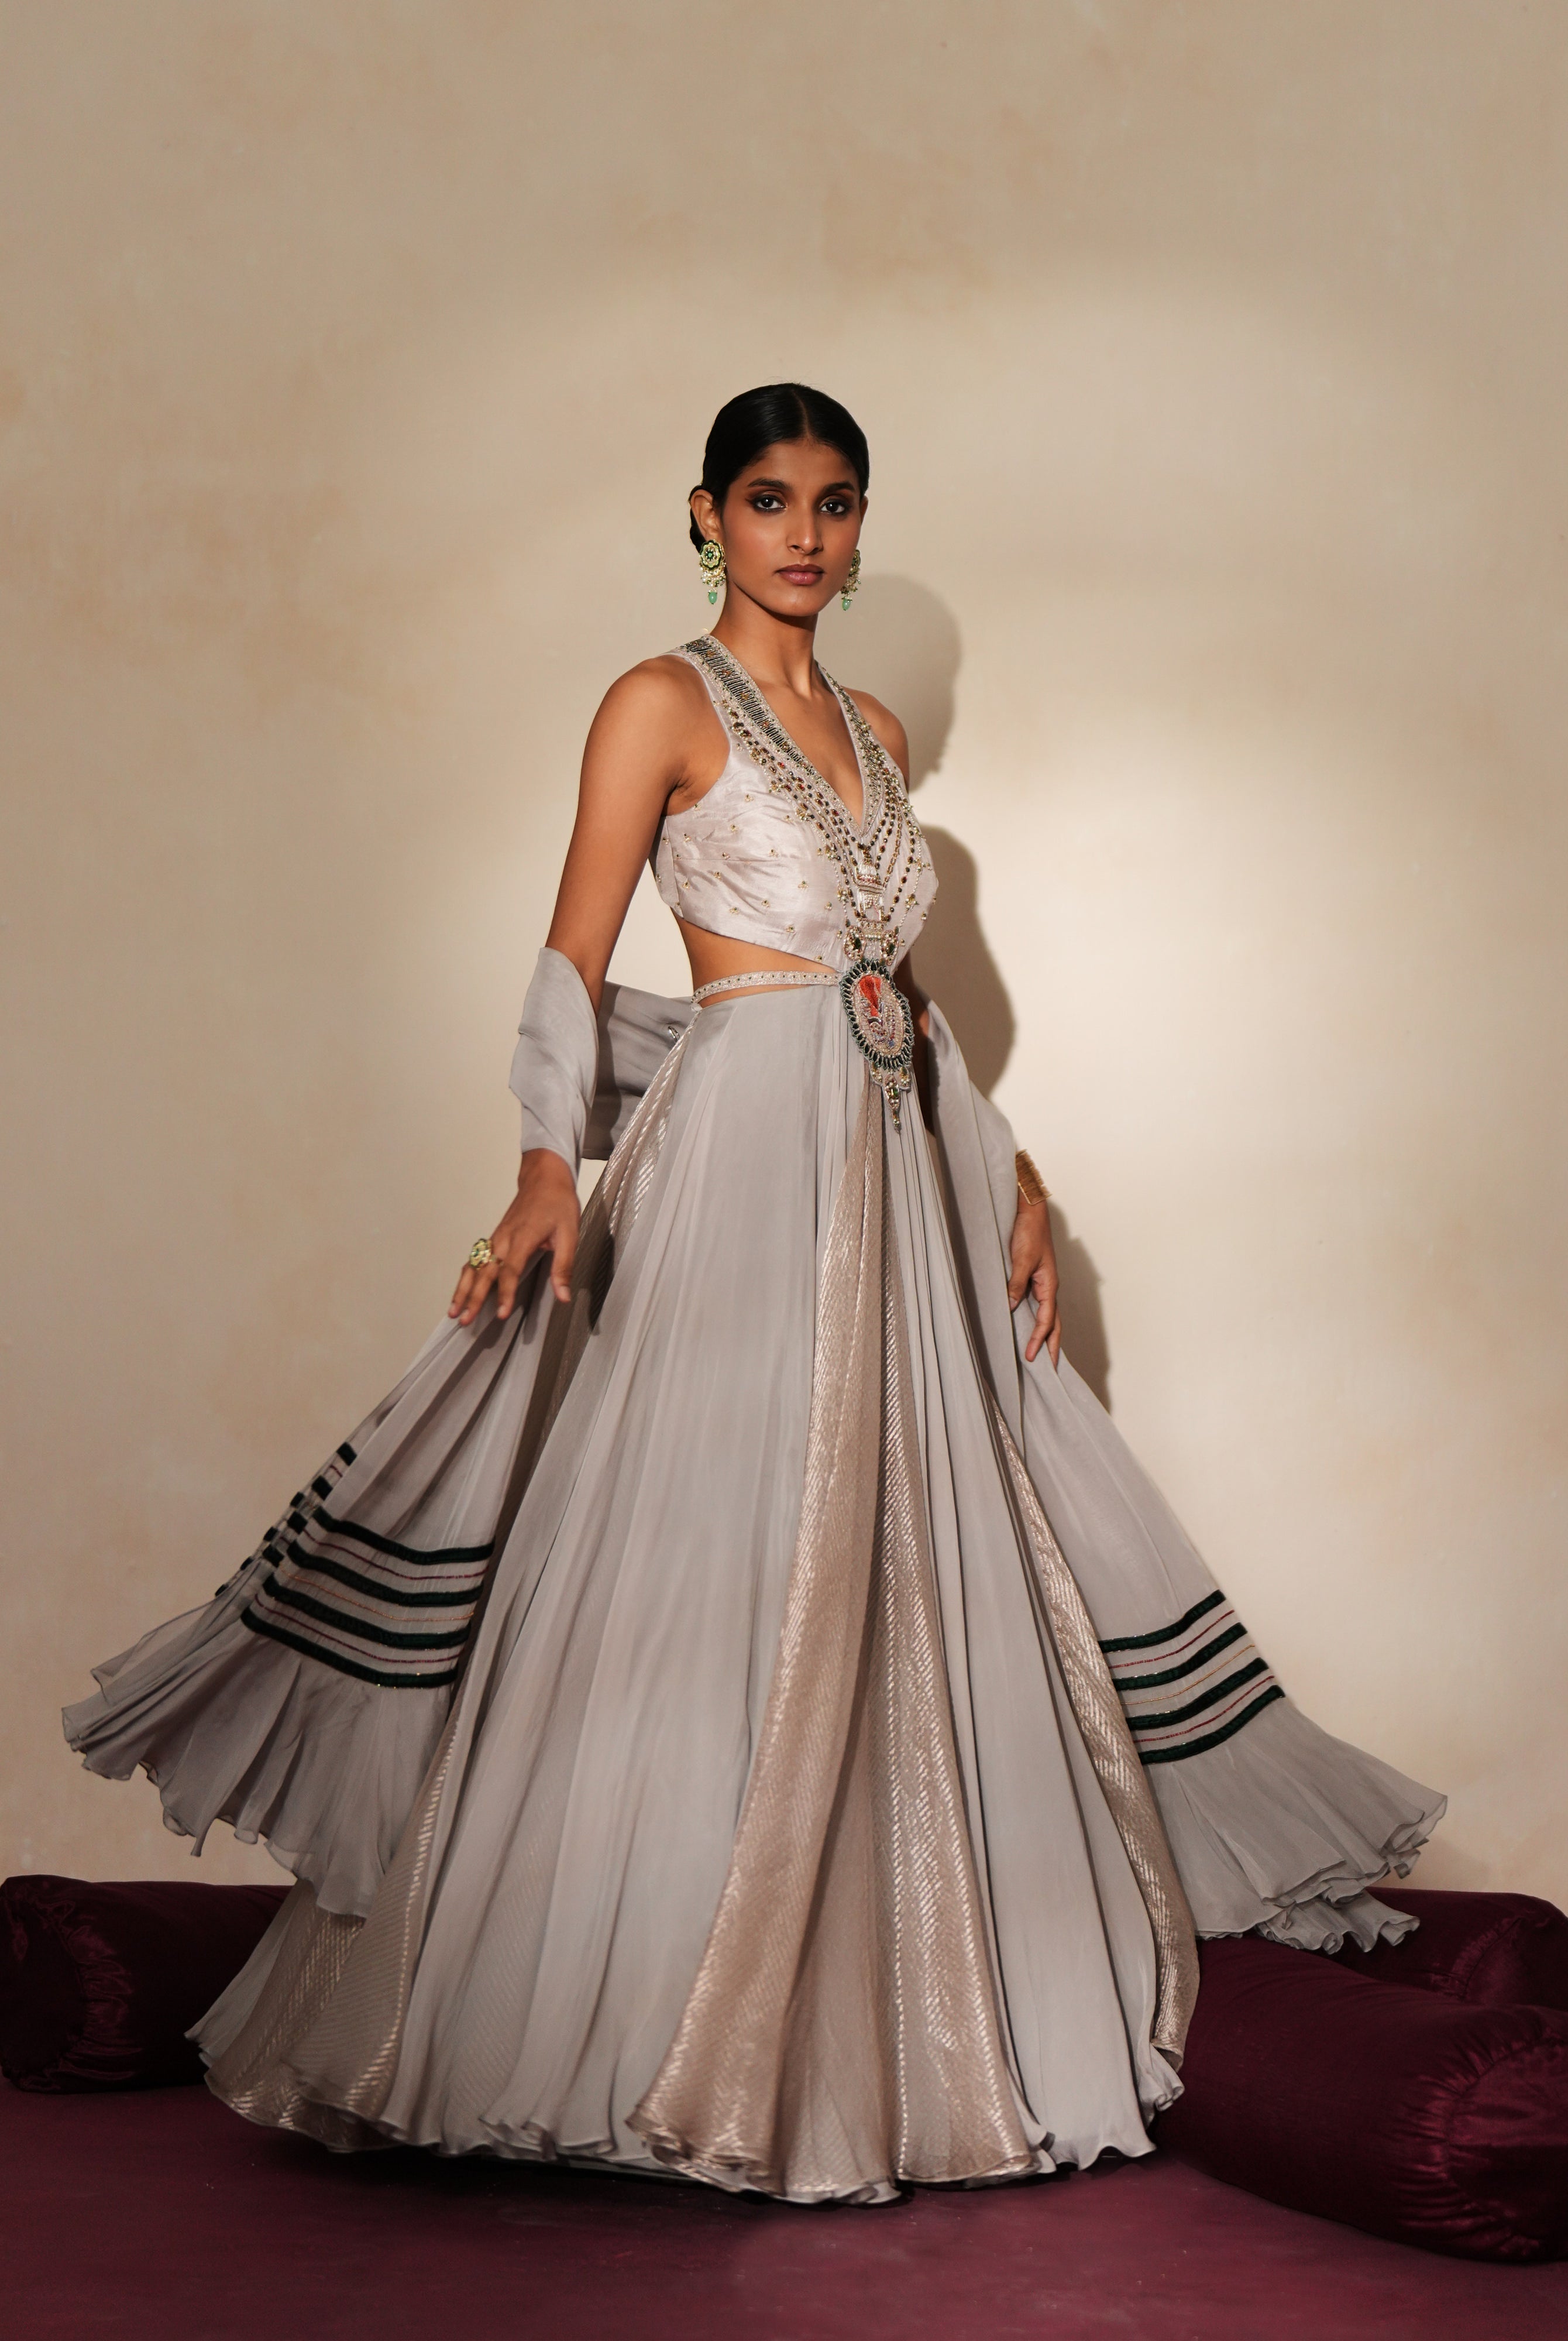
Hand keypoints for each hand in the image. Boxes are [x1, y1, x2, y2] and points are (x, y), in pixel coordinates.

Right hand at [448, 1149, 580, 1325]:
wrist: (544, 1179)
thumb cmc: (558, 1204)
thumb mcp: (570, 1234)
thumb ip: (563, 1266)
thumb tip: (563, 1296)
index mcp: (523, 1237)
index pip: (509, 1270)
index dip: (504, 1293)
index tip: (500, 1313)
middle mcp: (504, 1238)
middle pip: (484, 1272)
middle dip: (472, 1298)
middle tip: (464, 1320)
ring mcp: (496, 1238)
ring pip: (474, 1267)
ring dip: (462, 1290)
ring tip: (453, 1311)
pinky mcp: (494, 1238)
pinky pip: (475, 1260)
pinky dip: (465, 1278)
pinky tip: (460, 1293)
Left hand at [1008, 1196, 1060, 1365]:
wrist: (1030, 1212)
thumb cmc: (1029, 1232)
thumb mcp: (1021, 1259)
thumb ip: (1016, 1284)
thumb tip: (1011, 1307)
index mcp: (1050, 1284)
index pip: (1047, 1320)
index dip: (1040, 1340)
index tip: (1032, 1357)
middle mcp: (1049, 1287)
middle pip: (1054, 1323)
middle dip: (1052, 1346)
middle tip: (1049, 1369)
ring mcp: (1043, 1283)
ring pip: (1048, 1316)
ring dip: (1047, 1336)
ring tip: (1042, 1355)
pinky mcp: (1034, 1278)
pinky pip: (1038, 1305)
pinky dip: (1037, 1321)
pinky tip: (1028, 1328)